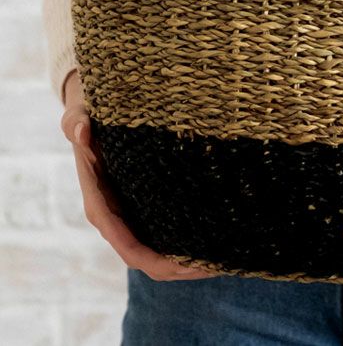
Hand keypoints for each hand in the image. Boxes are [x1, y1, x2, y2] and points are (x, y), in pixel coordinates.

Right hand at [60, 68, 218, 280]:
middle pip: (147, 259)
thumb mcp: (80, 116)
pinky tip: (214, 241)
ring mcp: (130, 216)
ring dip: (186, 263)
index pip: (127, 246)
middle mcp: (115, 218)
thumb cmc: (88, 118)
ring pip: (157, 254)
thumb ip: (78, 123)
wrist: (90, 118)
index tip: (187, 264)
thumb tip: (82, 131)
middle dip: (179, 268)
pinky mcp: (143, 208)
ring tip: (223, 259)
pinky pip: (163, 236)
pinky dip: (185, 245)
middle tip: (217, 264)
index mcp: (100, 205)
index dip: (157, 260)